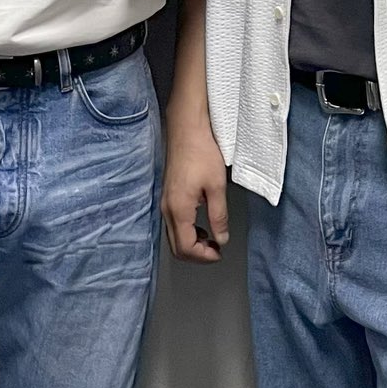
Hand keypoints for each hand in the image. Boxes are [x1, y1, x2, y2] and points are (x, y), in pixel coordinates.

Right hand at [161, 113, 230, 263]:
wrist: (186, 130)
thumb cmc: (202, 153)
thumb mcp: (216, 186)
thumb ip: (219, 216)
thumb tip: (221, 239)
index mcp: (178, 210)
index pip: (186, 248)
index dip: (204, 257)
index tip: (220, 252)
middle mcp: (167, 209)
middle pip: (176, 247)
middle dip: (197, 254)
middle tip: (216, 249)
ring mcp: (165, 203)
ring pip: (174, 236)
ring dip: (192, 243)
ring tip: (212, 237)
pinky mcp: (167, 196)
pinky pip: (173, 224)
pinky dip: (187, 231)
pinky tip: (201, 224)